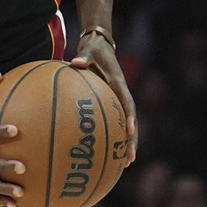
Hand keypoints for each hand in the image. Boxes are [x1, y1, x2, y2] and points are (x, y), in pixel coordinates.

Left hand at [71, 36, 137, 164]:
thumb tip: (75, 62)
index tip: (128, 131)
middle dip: (132, 139)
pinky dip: (115, 134)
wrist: (100, 44)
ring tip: (127, 162)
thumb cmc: (93, 48)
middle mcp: (122, 92)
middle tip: (130, 158)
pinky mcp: (113, 100)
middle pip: (131, 119)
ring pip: (127, 123)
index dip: (129, 116)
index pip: (126, 101)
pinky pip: (115, 119)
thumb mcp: (88, 50)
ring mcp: (119, 97)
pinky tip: (109, 151)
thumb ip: (83, 57)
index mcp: (118, 81)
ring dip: (128, 142)